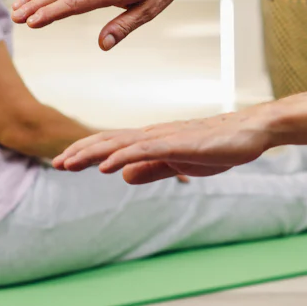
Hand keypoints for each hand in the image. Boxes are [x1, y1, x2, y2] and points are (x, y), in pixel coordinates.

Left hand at [51, 111, 274, 183]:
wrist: (250, 132)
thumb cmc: (218, 146)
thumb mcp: (178, 163)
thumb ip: (152, 168)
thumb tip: (123, 175)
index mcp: (153, 140)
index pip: (113, 144)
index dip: (87, 152)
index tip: (64, 162)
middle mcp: (154, 134)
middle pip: (110, 141)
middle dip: (81, 152)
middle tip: (56, 163)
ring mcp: (165, 137)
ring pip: (121, 143)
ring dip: (93, 153)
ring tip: (69, 162)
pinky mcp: (179, 144)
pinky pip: (145, 150)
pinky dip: (123, 156)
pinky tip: (106, 166)